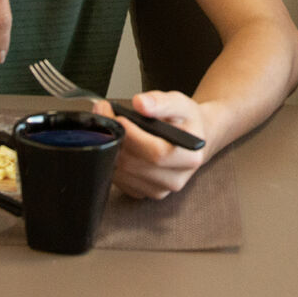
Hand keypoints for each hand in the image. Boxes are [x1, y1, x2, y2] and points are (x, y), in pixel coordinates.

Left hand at [92, 93, 209, 199]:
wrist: (192, 140)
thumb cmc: (186, 122)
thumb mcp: (180, 104)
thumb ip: (161, 102)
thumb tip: (140, 103)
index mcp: (189, 158)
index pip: (155, 152)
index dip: (132, 135)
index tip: (118, 117)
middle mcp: (175, 179)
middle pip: (134, 164)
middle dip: (115, 137)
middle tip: (105, 114)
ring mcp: (159, 190)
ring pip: (122, 173)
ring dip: (110, 149)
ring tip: (110, 127)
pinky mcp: (144, 194)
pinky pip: (119, 181)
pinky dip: (112, 161)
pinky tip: (118, 145)